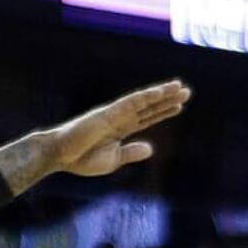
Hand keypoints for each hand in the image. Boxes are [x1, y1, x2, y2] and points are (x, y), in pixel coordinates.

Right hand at [44, 80, 189, 179]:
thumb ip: (131, 153)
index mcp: (121, 130)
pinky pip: (130, 102)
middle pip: (148, 107)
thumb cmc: (82, 160)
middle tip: (186, 91)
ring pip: (142, 101)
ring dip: (161, 94)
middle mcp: (120, 119)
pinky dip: (146, 97)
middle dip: (167, 99)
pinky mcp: (108, 113)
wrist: (61, 156)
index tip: (179, 105)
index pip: (147, 118)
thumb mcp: (113, 160)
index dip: (163, 111)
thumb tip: (152, 149)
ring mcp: (115, 114)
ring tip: (178, 87)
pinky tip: (160, 92)